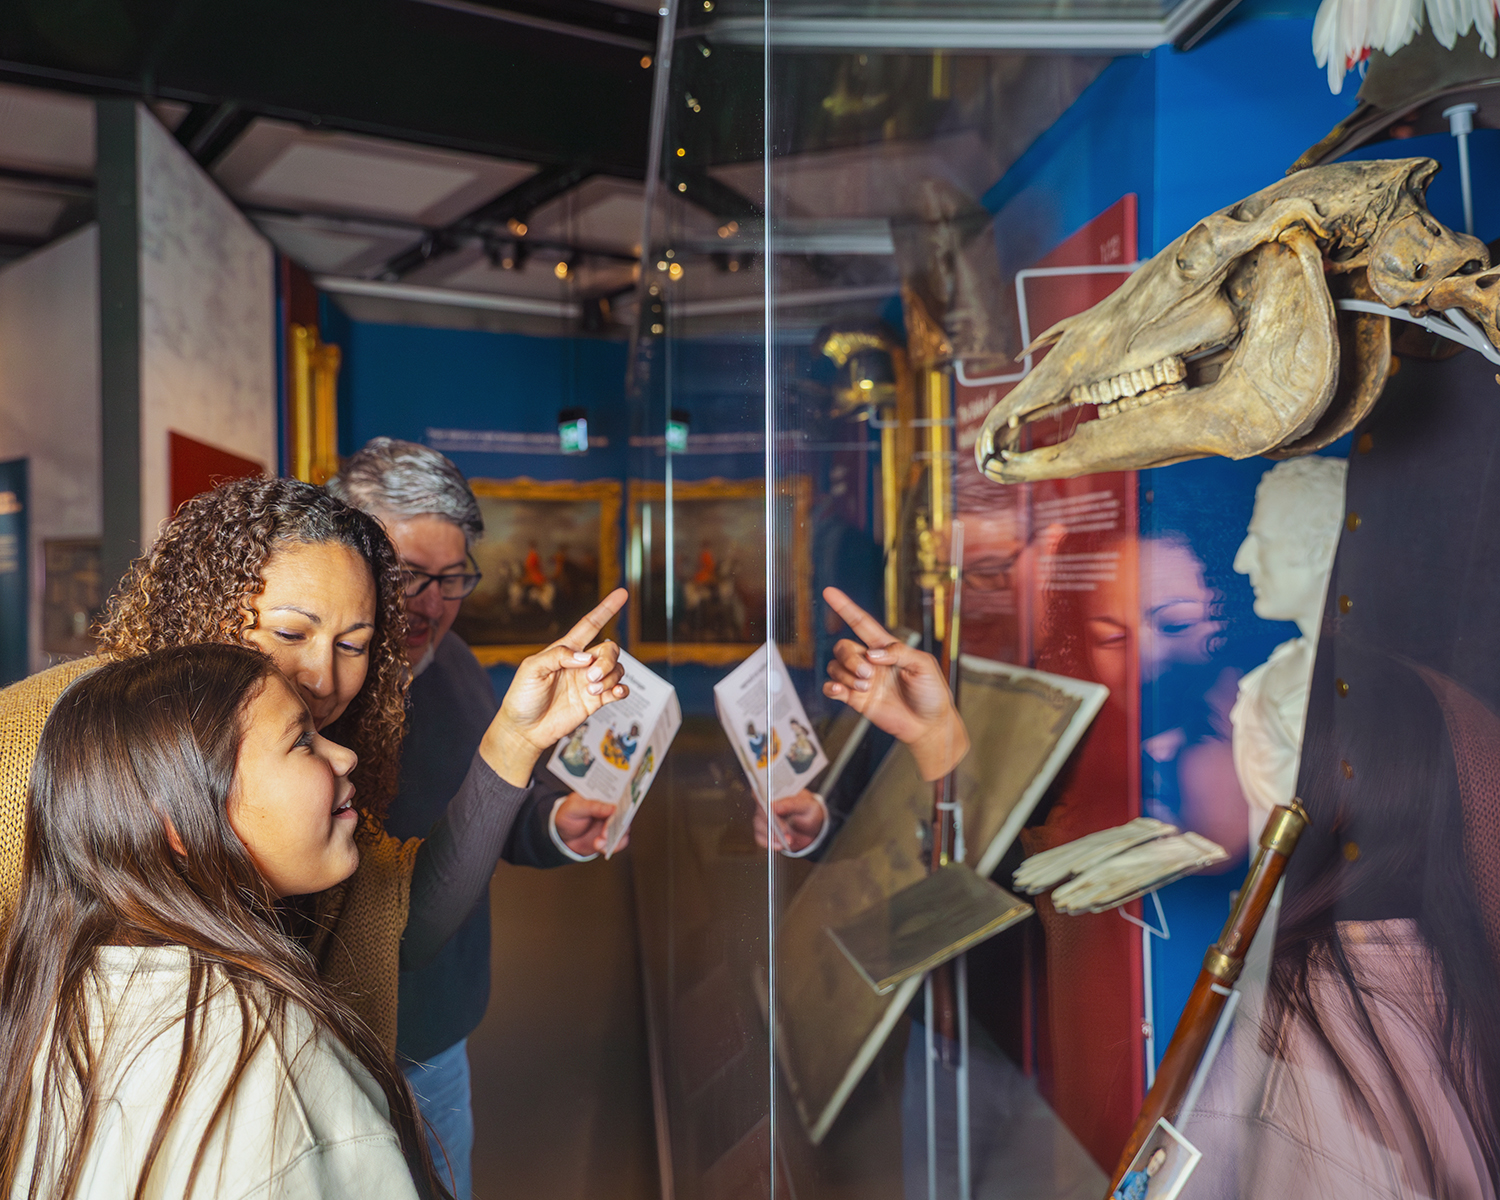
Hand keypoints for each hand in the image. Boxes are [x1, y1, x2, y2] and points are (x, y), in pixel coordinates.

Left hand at [482, 588, 629, 786]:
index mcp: (565, 651)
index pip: (590, 625)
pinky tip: (614, 693)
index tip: (621, 594)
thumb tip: (584, 657)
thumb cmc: (522, 697)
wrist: (524, 730)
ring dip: (610, 677)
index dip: (606, 609)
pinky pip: (618, 689)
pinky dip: (622, 689)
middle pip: (609, 649)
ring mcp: (589, 683)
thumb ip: (557, 656)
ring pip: (616, 669)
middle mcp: (580, 665)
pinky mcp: (595, 702)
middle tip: (591, 678)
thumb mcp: (531, 669)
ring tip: (592, 691)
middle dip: (606, 661)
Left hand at [555, 792, 624, 856]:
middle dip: (615, 826)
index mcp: (602, 796)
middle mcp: (610, 809)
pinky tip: (601, 848)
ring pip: (624, 829)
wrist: (563, 836)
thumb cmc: (568, 816)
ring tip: (597, 844)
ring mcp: (612, 823)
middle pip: (623, 814)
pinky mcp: (611, 837)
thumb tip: (612, 807)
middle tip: (604, 834)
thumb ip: (592, 806)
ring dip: (614, 838)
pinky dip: (614, 847)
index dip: (620, 803)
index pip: (617, 796)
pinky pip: (620, 842)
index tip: (615, 812)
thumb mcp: (574, 808)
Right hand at [752, 790, 826, 853]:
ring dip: (773, 834)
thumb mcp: (807, 805)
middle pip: (761, 811)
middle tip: (785, 830)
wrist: (813, 826)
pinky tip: (779, 845)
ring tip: (788, 839)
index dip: (764, 798)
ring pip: (759, 825)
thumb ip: (792, 804)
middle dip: (773, 822)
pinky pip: (760, 837)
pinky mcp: (765, 831)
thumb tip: (774, 806)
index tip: (772, 808)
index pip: (763, 790)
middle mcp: (767, 803)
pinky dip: (769, 843)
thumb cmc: (809, 810)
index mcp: (777, 791)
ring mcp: (764, 818)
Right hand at [822, 586, 968, 781]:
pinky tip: (841, 691)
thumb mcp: (924, 665)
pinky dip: (832, 687)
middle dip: (851, 659)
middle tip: (869, 674)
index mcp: (887, 649)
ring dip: (846, 675)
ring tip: (866, 687)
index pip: (861, 623)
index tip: (829, 592)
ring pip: (836, 667)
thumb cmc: (932, 693)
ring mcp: (863, 681)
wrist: (929, 725)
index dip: (845, 607)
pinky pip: (832, 688)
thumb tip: (872, 654)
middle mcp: (871, 662)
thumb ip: (900, 653)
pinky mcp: (857, 700)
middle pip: (844, 647)